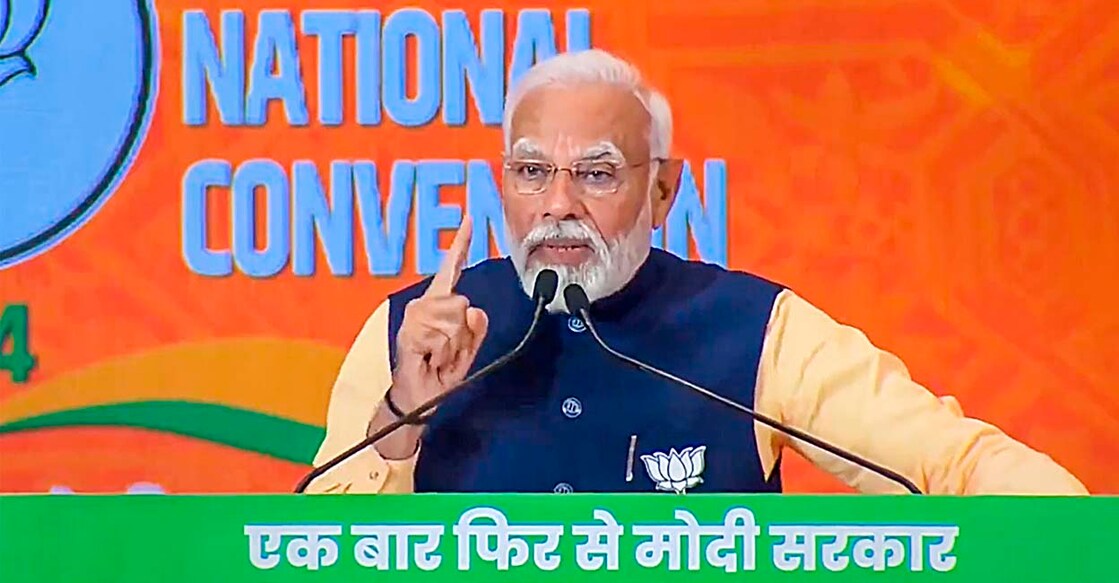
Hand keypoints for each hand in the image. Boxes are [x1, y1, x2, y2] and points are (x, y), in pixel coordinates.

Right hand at [391, 216, 489, 411]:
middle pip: (461, 303)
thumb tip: (471, 310)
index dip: (460, 243)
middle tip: (448, 351)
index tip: (468, 219)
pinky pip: (440, 337)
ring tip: (439, 356)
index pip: (451, 268)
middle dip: (463, 334)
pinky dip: (442, 354)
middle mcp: (424, 304)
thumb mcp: (468, 348)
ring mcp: (414, 318)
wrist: (420, 398)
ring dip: (453, 346)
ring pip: (453, 321)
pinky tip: (430, 359)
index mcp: (440, 302)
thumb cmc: (440, 371)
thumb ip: (476, 327)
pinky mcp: (408, 334)